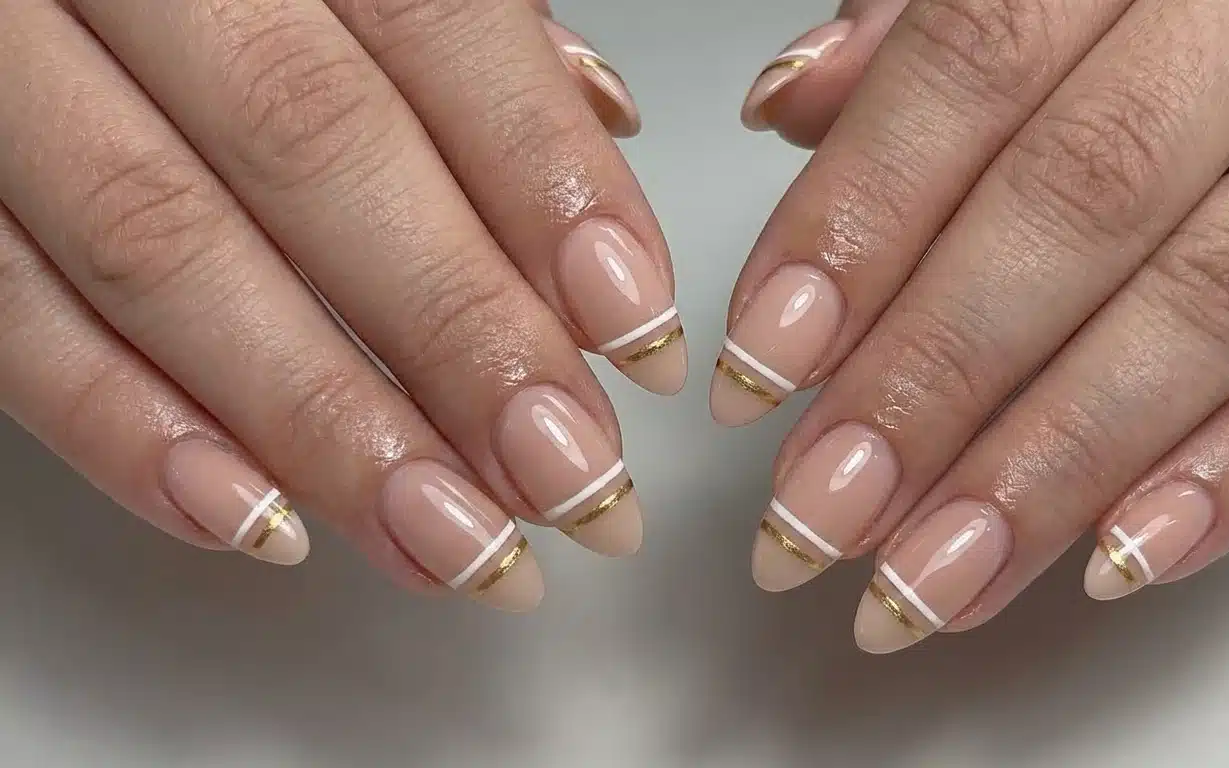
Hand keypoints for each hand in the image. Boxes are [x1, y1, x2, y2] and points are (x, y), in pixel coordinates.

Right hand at [0, 0, 685, 610]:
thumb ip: (459, 21)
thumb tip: (598, 117)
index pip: (435, 30)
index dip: (547, 186)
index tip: (636, 332)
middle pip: (317, 152)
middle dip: (461, 336)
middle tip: (572, 479)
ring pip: (162, 248)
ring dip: (325, 422)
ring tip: (457, 543)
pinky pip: (5, 309)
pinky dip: (126, 428)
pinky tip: (262, 521)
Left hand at [725, 0, 1228, 651]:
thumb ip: (910, 32)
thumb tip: (789, 105)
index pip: (971, 67)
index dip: (856, 223)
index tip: (759, 367)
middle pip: (1078, 203)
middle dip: (931, 381)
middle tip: (819, 514)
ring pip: (1209, 303)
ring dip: (1053, 466)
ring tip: (931, 580)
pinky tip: (1115, 559)